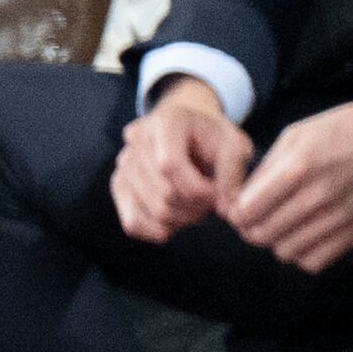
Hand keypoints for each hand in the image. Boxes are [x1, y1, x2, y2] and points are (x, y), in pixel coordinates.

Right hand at [110, 82, 253, 240]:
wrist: (191, 131)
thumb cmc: (214, 139)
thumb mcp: (235, 145)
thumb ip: (233, 174)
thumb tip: (226, 210)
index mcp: (166, 121)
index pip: (169, 165)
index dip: (198, 190)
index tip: (217, 193)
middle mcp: (137, 140)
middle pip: (164, 194)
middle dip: (197, 208)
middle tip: (211, 199)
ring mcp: (124, 163)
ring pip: (153, 212)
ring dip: (183, 219)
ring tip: (196, 203)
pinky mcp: (118, 185)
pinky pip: (133, 223)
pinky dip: (160, 230)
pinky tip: (177, 216)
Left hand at [229, 83, 352, 271]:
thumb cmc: (343, 128)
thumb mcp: (297, 134)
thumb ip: (266, 169)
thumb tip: (240, 201)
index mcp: (299, 166)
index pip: (247, 211)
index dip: (235, 213)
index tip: (239, 208)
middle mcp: (318, 196)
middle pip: (262, 235)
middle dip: (251, 229)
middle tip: (256, 218)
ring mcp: (340, 217)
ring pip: (285, 252)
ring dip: (277, 241)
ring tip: (283, 224)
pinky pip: (314, 262)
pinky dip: (302, 253)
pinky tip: (305, 234)